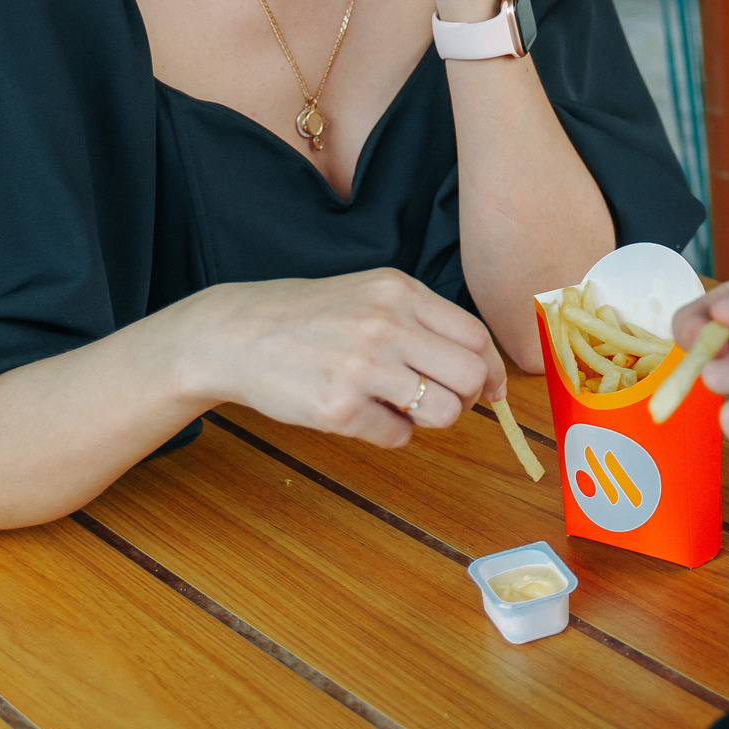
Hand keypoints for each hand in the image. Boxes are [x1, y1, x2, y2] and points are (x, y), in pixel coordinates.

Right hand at [176, 268, 505, 446]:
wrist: (237, 334)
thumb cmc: (311, 316)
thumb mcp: (371, 294)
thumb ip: (423, 321)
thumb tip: (485, 370)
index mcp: (399, 292)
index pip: (476, 336)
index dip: (490, 369)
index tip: (489, 388)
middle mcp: (386, 324)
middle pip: (470, 376)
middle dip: (468, 398)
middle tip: (444, 401)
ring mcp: (362, 367)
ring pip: (444, 412)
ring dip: (430, 419)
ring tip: (399, 405)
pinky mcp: (338, 407)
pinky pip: (398, 436)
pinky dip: (390, 432)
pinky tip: (364, 413)